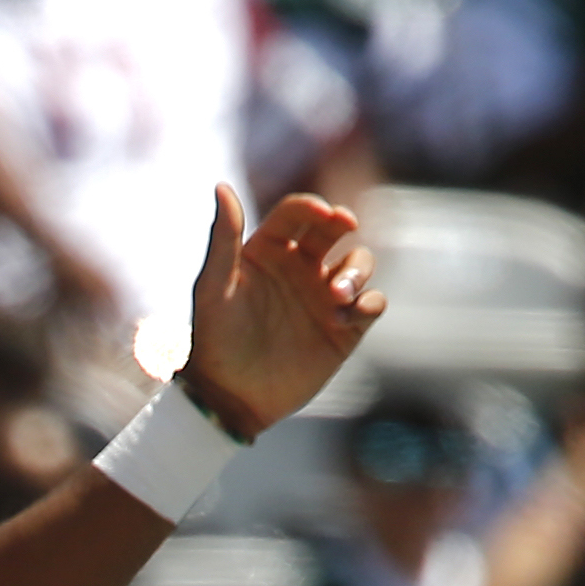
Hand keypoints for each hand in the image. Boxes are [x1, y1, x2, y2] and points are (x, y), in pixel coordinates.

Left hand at [176, 185, 385, 437]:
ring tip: (338, 295)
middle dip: (343, 223)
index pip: (297, 213)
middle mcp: (300, 267)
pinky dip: (368, 303)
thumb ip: (222, 239)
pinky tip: (346, 316)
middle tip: (345, 226)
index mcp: (268, 251)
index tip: (321, 211)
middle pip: (335, 229)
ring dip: (357, 270)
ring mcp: (324, 297)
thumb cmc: (214, 342)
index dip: (312, 206)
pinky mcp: (344, 329)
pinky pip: (372, 304)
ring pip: (359, 263)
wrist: (230, 398)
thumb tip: (221, 186)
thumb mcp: (212, 288)